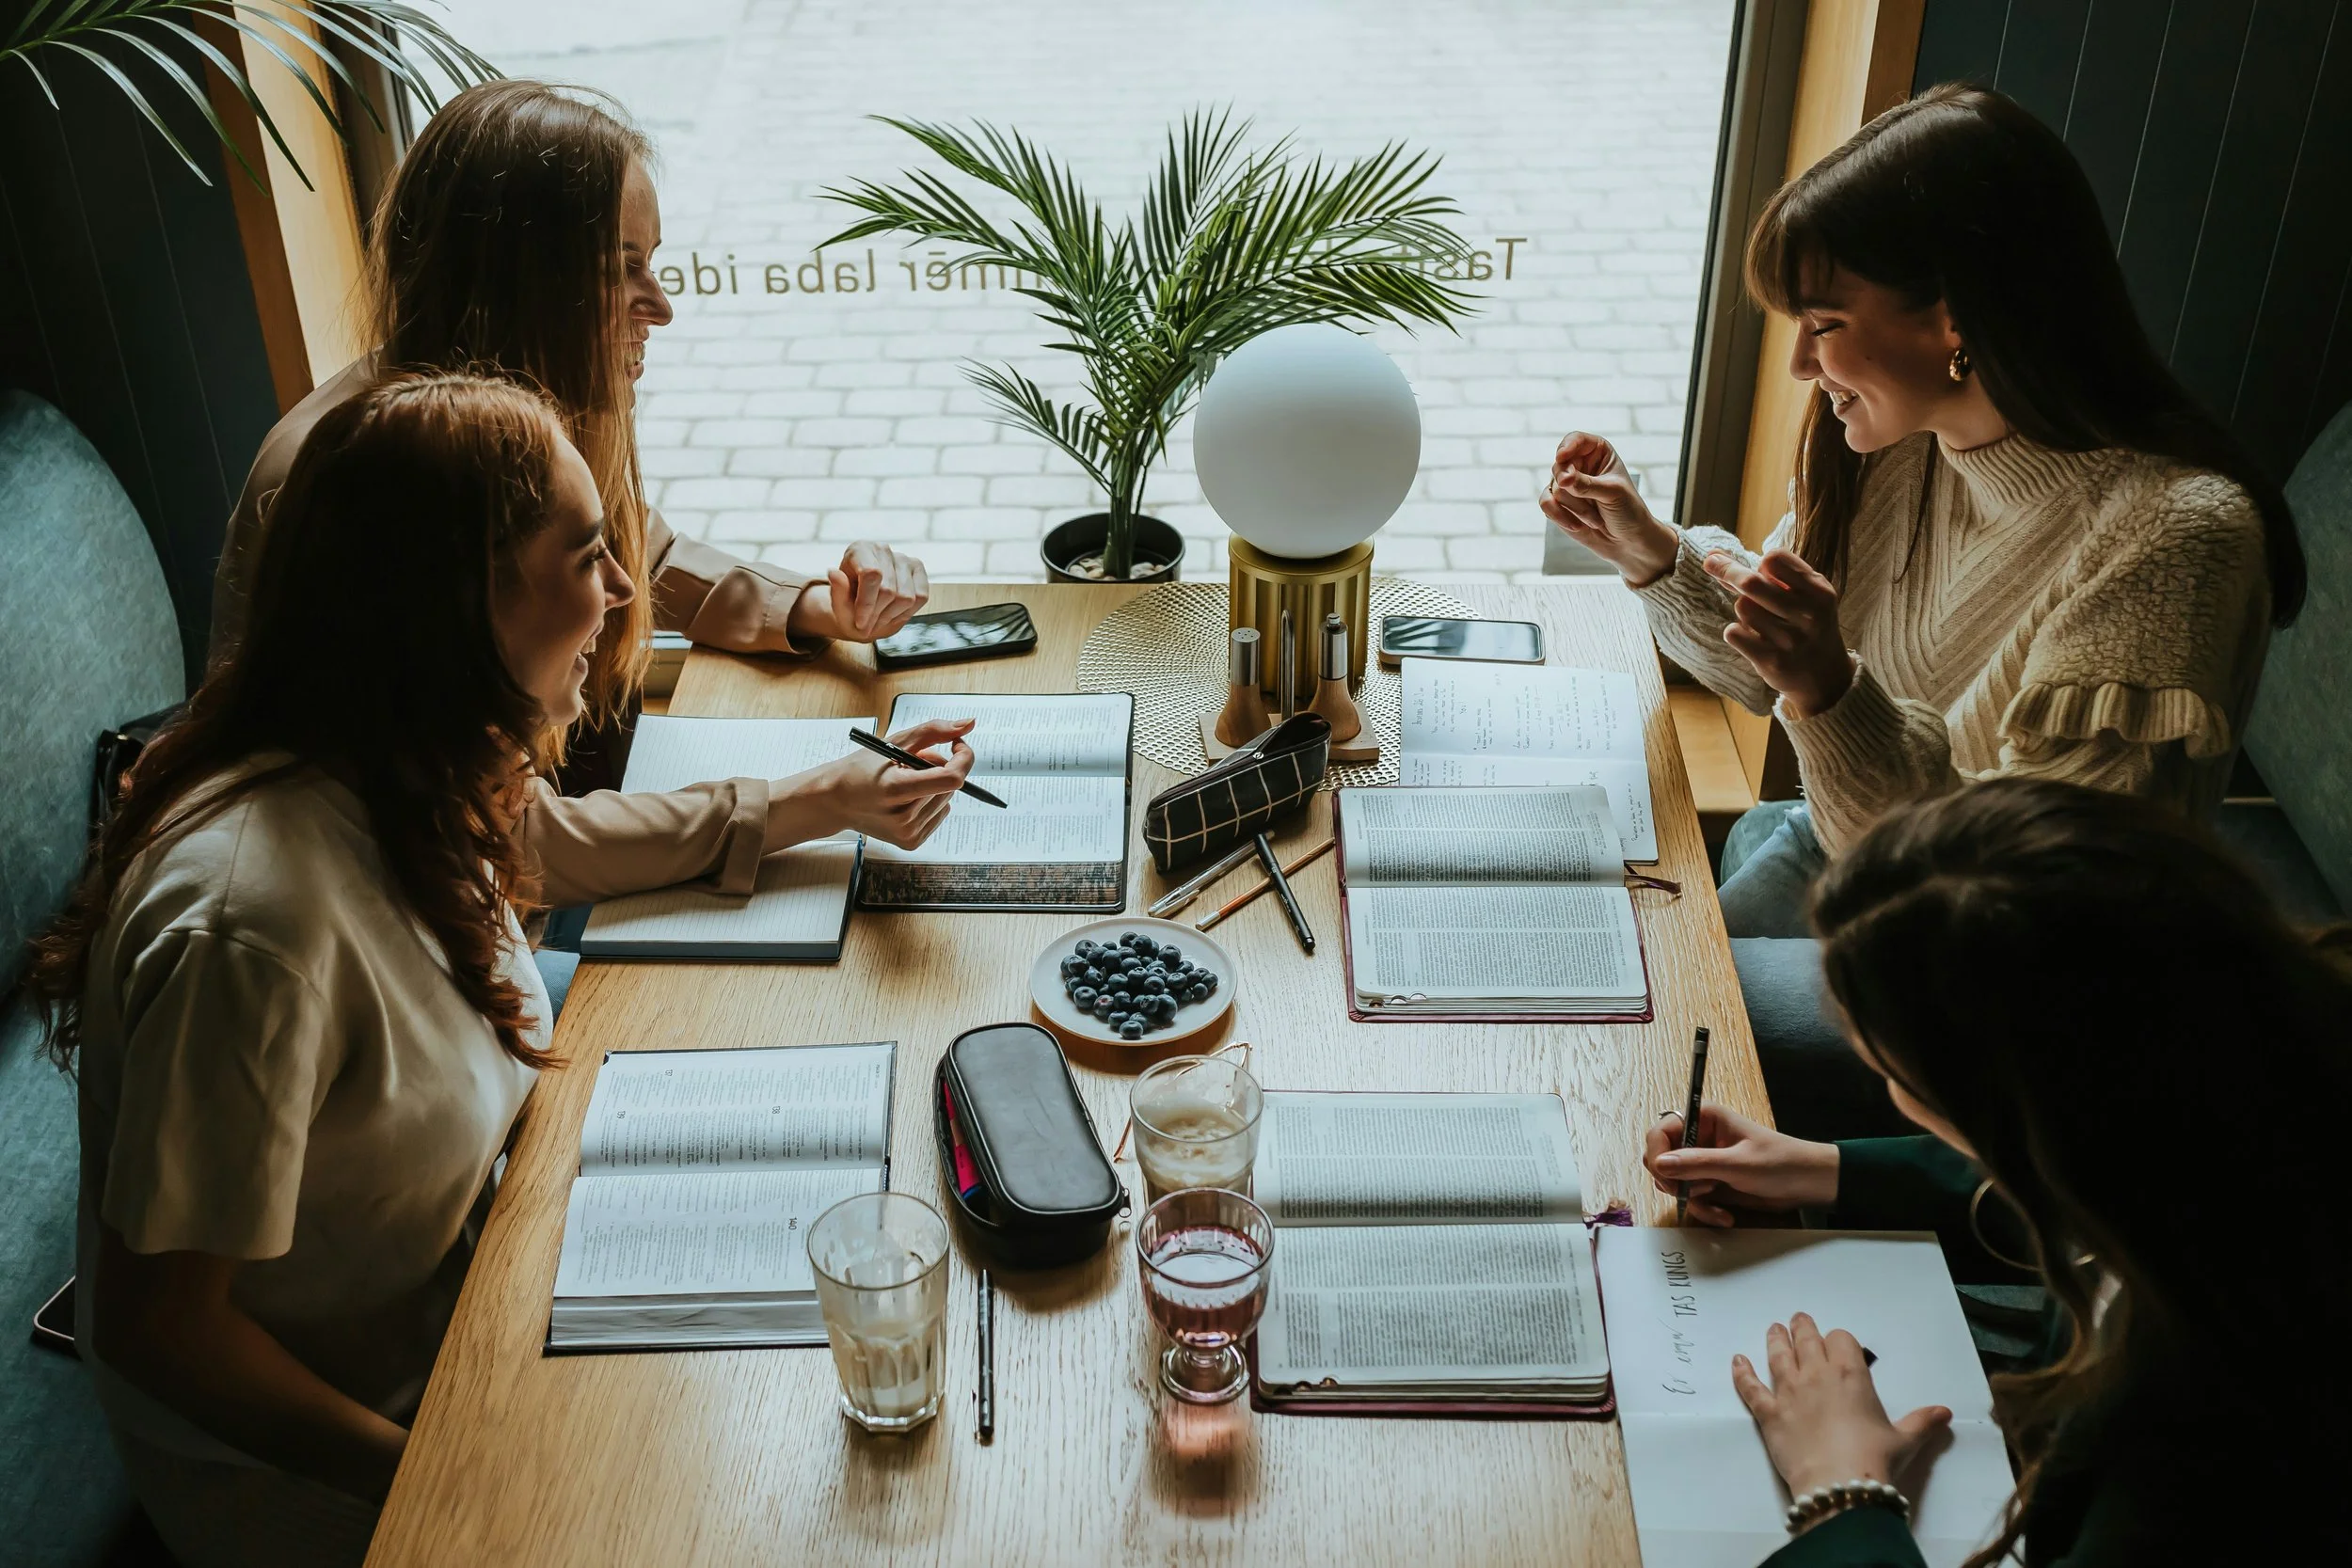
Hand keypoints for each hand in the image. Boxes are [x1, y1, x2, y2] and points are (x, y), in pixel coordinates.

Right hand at [784, 718, 974, 849]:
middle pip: (949, 787)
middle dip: (939, 768)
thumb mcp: (895, 742)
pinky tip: (906, 799)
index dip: (963, 758)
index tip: (958, 745)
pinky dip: (930, 801)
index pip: (950, 778)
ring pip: (947, 799)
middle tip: (911, 764)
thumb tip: (969, 724)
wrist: (836, 801)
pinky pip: (940, 813)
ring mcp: (907, 834)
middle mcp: (903, 817)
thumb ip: (934, 731)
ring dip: (933, 786)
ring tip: (905, 781)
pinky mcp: (911, 843)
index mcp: (895, 788)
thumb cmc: (863, 769)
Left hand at [786, 542, 929, 642]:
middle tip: (866, 627)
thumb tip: (832, 573)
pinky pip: (921, 596)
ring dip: (890, 616)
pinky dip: (907, 613)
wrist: (864, 609)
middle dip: (876, 615)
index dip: (867, 603)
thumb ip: (836, 592)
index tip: (860, 623)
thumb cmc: (850, 605)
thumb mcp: (838, 605)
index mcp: (859, 549)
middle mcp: (882, 548)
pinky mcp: (918, 569)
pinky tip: (892, 614)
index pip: (871, 575)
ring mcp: (903, 558)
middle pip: (888, 590)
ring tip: (877, 621)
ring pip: (906, 596)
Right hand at [1538, 432, 1678, 585]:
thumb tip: (1562, 478)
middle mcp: (1579, 465)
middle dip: (1574, 489)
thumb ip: (1586, 484)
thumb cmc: (1627, 511)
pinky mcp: (1557, 504)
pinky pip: (1545, 503)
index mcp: (1597, 452)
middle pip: (1560, 466)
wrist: (1627, 541)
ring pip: (1554, 488)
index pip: (1576, 439)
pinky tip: (1576, 526)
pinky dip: (1559, 516)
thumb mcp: (1612, 493)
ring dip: (1575, 508)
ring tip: (1594, 519)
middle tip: (1592, 500)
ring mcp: (1566, 484)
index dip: (1567, 446)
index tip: (1562, 457)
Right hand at [1644, 1103, 1839, 1224]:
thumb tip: (1659, 1164)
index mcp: (1704, 1118)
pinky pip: (1691, 1197)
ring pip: (1674, 1182)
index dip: (1657, 1153)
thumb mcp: (1738, 1164)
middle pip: (1661, 1158)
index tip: (1664, 1175)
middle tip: (1690, 1193)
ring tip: (1715, 1205)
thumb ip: (1697, 1163)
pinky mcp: (1710, 1182)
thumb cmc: (1779, 1162)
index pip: (1661, 1131)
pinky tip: (1724, 1215)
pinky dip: (1703, 1209)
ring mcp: (1703, 1162)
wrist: (1808, 1184)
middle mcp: (1698, 1138)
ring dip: (1690, 1199)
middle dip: (1673, 1181)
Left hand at [1703, 549, 1853, 716]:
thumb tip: (1714, 555)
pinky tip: (1752, 638)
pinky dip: (1736, 632)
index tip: (1762, 571)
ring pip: (1742, 606)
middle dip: (1726, 570)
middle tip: (1711, 564)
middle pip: (1752, 582)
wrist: (1825, 678)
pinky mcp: (1771, 660)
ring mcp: (1789, 640)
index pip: (1776, 559)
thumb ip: (1770, 576)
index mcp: (1820, 593)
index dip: (1763, 564)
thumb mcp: (1805, 597)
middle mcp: (1808, 615)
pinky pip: (1733, 632)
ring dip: (1743, 609)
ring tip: (1760, 620)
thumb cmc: (1808, 626)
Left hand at [1733, 1313, 1951, 1504]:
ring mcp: (1789, 1393)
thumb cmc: (1875, 1460)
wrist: (1840, 1486)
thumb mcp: (1905, 1441)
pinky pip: (1751, 1388)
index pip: (1841, 1340)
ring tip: (1773, 1329)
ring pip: (1778, 1356)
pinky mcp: (1768, 1414)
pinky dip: (1742, 1373)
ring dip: (1775, 1340)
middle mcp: (1817, 1375)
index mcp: (1851, 1375)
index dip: (1838, 1340)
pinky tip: (1737, 1361)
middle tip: (1797, 1320)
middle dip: (1802, 1328)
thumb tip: (1944, 1413)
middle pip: (1806, 1340)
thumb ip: (1922, 1422)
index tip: (1836, 1343)